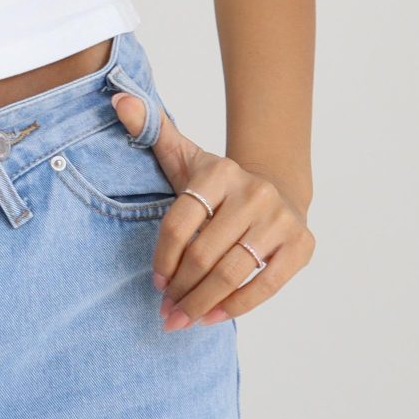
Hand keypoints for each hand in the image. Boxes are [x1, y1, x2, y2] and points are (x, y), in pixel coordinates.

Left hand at [110, 88, 314, 330]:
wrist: (277, 189)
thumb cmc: (219, 184)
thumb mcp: (185, 156)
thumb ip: (151, 128)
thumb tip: (117, 99)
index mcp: (220, 171)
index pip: (180, 223)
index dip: (163, 258)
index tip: (155, 282)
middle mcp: (253, 192)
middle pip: (204, 253)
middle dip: (180, 289)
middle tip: (165, 311)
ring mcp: (280, 219)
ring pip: (232, 273)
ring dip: (202, 303)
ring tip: (182, 320)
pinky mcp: (301, 245)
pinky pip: (266, 285)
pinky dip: (236, 306)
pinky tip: (213, 317)